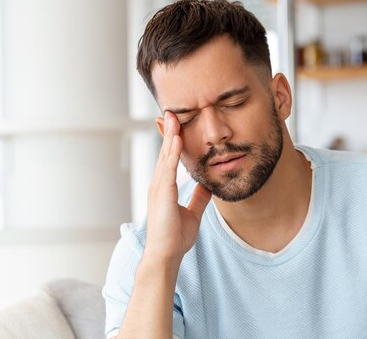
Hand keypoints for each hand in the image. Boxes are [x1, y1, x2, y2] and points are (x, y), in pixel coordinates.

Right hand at [144, 111, 211, 263]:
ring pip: (165, 156)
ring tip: (173, 117)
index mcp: (165, 187)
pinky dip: (172, 153)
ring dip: (169, 135)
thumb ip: (199, 197)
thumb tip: (208, 184)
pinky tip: (177, 139)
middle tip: (171, 111)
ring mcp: (158, 188)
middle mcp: (159, 184)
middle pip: (165, 152)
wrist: (166, 255)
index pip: (169, 158)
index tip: (176, 123)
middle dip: (169, 131)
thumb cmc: (175, 237)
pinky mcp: (162, 194)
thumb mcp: (193, 212)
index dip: (172, 140)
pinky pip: (168, 169)